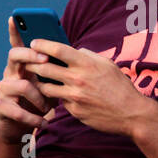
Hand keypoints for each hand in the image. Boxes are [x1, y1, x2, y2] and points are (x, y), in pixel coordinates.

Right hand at [0, 17, 57, 144]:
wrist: (19, 129)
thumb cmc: (37, 103)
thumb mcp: (47, 85)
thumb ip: (54, 71)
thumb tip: (75, 54)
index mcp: (21, 66)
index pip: (17, 44)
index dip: (14, 31)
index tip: (14, 17)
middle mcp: (8, 73)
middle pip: (14, 56)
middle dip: (30, 55)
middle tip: (45, 60)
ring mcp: (1, 89)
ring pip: (20, 85)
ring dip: (38, 97)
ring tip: (48, 108)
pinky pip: (16, 110)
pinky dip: (33, 117)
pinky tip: (44, 123)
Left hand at [26, 38, 157, 137]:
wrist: (131, 114)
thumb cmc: (120, 87)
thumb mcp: (108, 65)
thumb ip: (89, 56)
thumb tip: (75, 50)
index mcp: (87, 64)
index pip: (57, 50)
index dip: (42, 44)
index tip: (33, 42)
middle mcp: (78, 79)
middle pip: (44, 68)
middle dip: (32, 63)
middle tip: (26, 61)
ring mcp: (75, 97)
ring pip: (46, 87)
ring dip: (40, 82)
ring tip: (37, 79)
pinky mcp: (74, 111)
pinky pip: (59, 102)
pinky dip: (57, 97)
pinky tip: (56, 95)